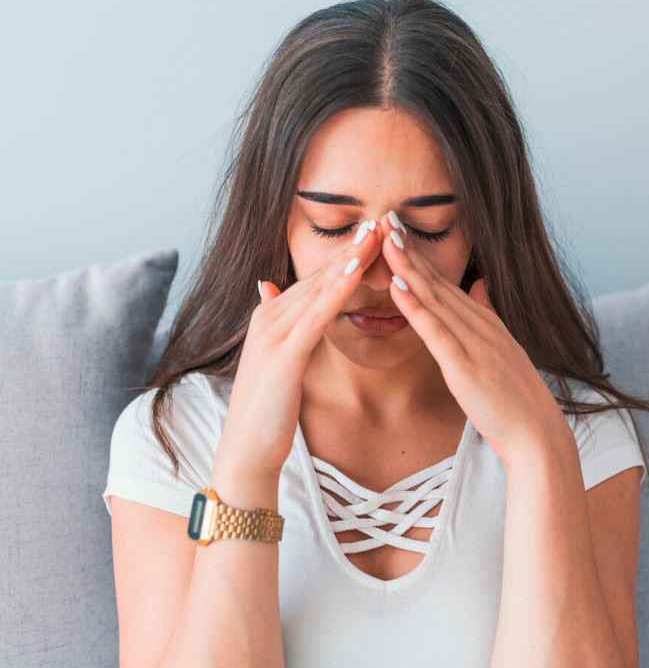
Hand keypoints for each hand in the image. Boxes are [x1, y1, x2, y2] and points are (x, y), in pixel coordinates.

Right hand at [213, 218, 384, 480]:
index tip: (372, 232)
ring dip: (349, 258)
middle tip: (382, 217)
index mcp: (273, 316)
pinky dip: (338, 290)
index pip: (315, 279)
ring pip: (319, 287)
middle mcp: (270, 316)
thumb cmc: (267, 409)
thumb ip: (276, 321)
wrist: (247, 450)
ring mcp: (274, 333)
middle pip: (319, 275)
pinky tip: (358, 270)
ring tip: (376, 231)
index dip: (344, 255)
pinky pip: (317, 315)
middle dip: (352, 247)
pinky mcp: (284, 353)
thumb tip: (270, 288)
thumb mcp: (273, 358)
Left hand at [379, 212, 571, 462]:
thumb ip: (488, 314)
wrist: (537, 434)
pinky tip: (397, 286)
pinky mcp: (465, 368)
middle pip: (436, 281)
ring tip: (387, 238)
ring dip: (408, 267)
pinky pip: (436, 333)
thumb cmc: (514, 397)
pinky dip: (416, 308)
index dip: (418, 254)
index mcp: (483, 321)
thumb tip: (479, 284)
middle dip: (409, 249)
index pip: (443, 281)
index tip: (397, 228)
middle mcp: (479, 325)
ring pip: (434, 298)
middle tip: (385, 216)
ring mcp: (473, 344)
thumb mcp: (502, 348)